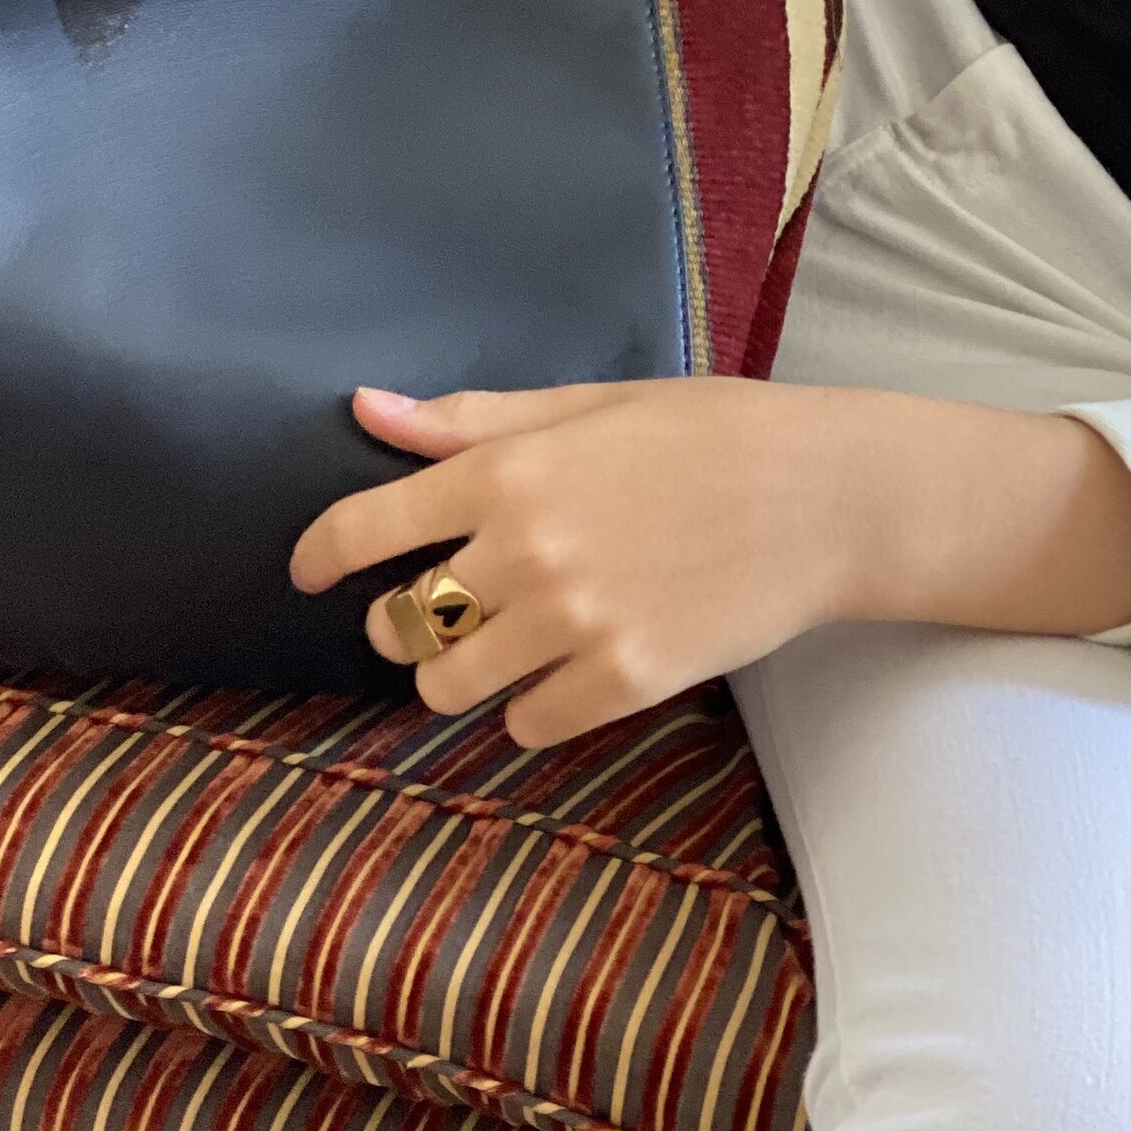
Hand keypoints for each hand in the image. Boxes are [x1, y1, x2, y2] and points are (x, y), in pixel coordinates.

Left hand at [291, 375, 1130, 748]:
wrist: (826, 495)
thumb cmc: (708, 431)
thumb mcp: (589, 404)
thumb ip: (473, 421)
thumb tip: (364, 409)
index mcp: (510, 471)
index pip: (366, 529)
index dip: (318, 555)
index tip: (304, 571)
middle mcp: (527, 551)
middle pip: (403, 625)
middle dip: (408, 624)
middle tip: (449, 610)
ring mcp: (575, 623)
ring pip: (455, 688)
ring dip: (466, 674)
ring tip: (512, 646)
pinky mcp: (625, 681)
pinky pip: (529, 726)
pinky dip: (536, 710)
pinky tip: (575, 670)